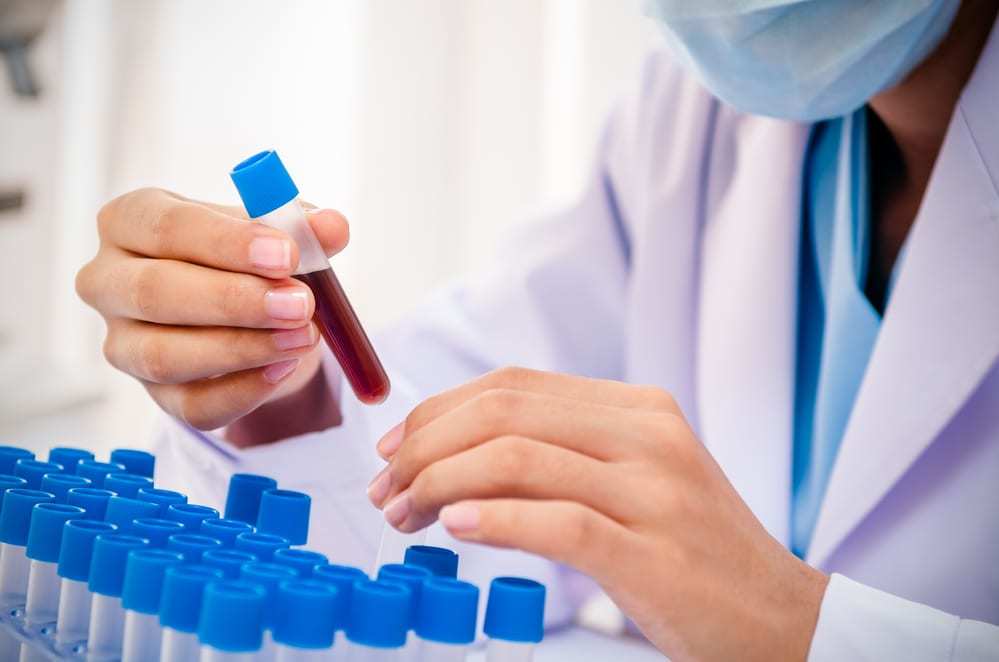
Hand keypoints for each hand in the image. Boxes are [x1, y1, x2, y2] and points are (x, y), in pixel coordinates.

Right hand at [76, 188, 348, 434]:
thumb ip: (304, 229)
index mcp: (130, 221)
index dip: (227, 242)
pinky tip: (284, 369)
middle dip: (234, 301)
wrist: (251, 313)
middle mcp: (109, 282)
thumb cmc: (249, 258)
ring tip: (304, 337)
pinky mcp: (155, 395)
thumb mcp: (277, 233)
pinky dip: (243, 391)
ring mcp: (124, 344)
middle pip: (154, 293)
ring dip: (241, 349)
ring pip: (164, 356)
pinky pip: (191, 405)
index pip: (165, 226)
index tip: (287, 255)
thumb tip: (332, 228)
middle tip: (300, 304)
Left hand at [367, 367, 827, 661]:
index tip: (395, 446)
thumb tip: (456, 462)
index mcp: (638, 409)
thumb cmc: (693, 552)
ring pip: (518, 458)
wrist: (780, 617)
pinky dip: (494, 519)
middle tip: (387, 488)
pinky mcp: (654, 555)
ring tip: (404, 515)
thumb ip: (560, 457)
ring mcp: (654, 492)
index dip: (439, 409)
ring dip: (439, 483)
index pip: (514, 385)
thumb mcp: (635, 480)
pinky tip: (453, 528)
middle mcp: (647, 436)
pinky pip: (557, 522)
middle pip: (505, 411)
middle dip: (427, 445)